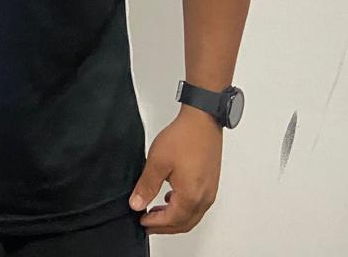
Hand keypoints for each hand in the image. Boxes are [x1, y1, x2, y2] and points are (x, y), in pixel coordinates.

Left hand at [128, 107, 222, 233]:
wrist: (203, 120)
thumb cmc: (184, 137)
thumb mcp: (157, 162)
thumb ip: (146, 186)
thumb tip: (137, 204)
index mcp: (191, 196)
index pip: (171, 220)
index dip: (154, 224)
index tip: (141, 222)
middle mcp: (204, 198)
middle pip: (184, 223)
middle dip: (164, 226)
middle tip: (148, 223)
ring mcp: (210, 191)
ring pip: (192, 216)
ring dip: (174, 218)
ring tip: (156, 211)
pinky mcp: (211, 183)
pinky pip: (198, 205)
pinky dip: (183, 208)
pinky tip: (170, 198)